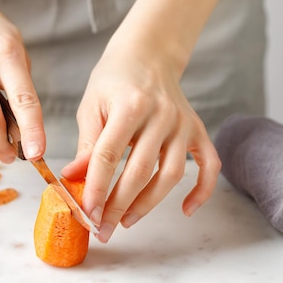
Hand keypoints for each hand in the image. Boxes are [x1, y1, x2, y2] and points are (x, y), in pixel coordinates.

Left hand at [61, 32, 220, 242]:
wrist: (147, 54)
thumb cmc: (113, 80)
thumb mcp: (91, 106)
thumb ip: (86, 144)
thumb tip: (73, 179)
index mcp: (129, 106)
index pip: (109, 155)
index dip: (96, 187)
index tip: (86, 212)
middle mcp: (161, 115)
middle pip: (140, 171)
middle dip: (119, 204)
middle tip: (103, 228)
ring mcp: (182, 123)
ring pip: (171, 174)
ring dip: (149, 204)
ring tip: (127, 221)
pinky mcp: (197, 129)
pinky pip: (208, 164)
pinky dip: (202, 190)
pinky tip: (186, 210)